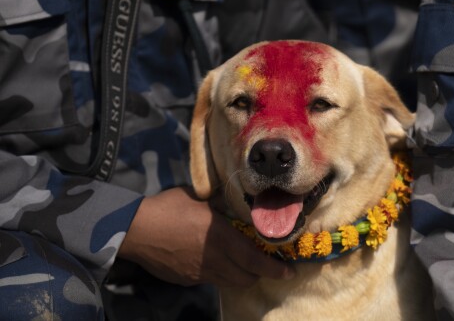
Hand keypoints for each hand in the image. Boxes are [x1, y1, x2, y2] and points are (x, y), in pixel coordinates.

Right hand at [118, 187, 294, 286]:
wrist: (136, 230)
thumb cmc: (170, 207)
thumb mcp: (201, 198)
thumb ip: (223, 203)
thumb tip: (238, 200)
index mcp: (222, 238)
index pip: (255, 261)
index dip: (275, 268)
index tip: (289, 270)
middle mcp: (215, 260)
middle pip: (246, 278)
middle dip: (260, 273)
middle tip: (265, 263)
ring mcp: (199, 273)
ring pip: (230, 282)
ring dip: (241, 276)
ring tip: (242, 263)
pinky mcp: (187, 279)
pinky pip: (211, 280)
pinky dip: (220, 274)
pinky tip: (213, 260)